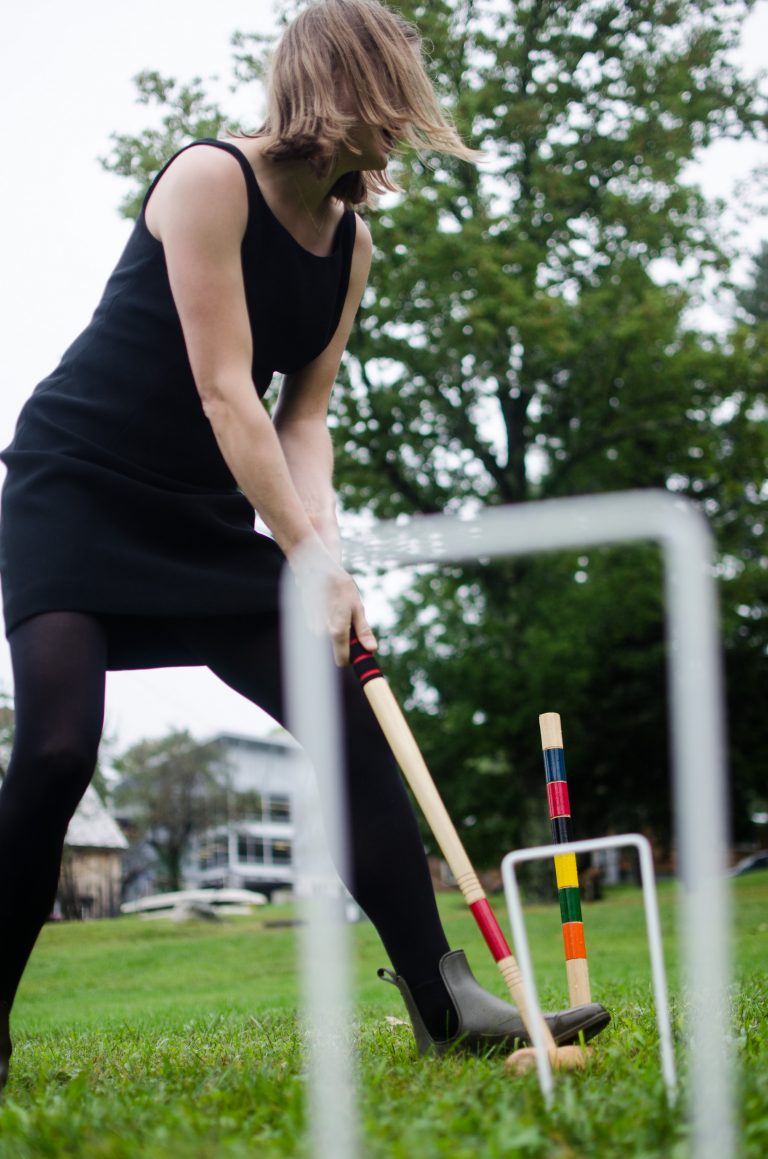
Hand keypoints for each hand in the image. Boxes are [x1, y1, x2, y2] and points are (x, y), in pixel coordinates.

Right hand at [288, 539, 376, 665]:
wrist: (317, 570)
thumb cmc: (341, 587)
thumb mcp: (357, 607)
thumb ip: (363, 631)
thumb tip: (371, 649)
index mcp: (338, 631)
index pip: (342, 660)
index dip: (351, 659)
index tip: (357, 653)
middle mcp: (322, 632)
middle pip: (335, 649)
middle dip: (343, 641)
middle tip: (349, 622)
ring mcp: (312, 628)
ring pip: (327, 640)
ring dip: (333, 630)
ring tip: (337, 610)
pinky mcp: (306, 622)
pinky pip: (319, 630)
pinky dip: (325, 623)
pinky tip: (327, 608)